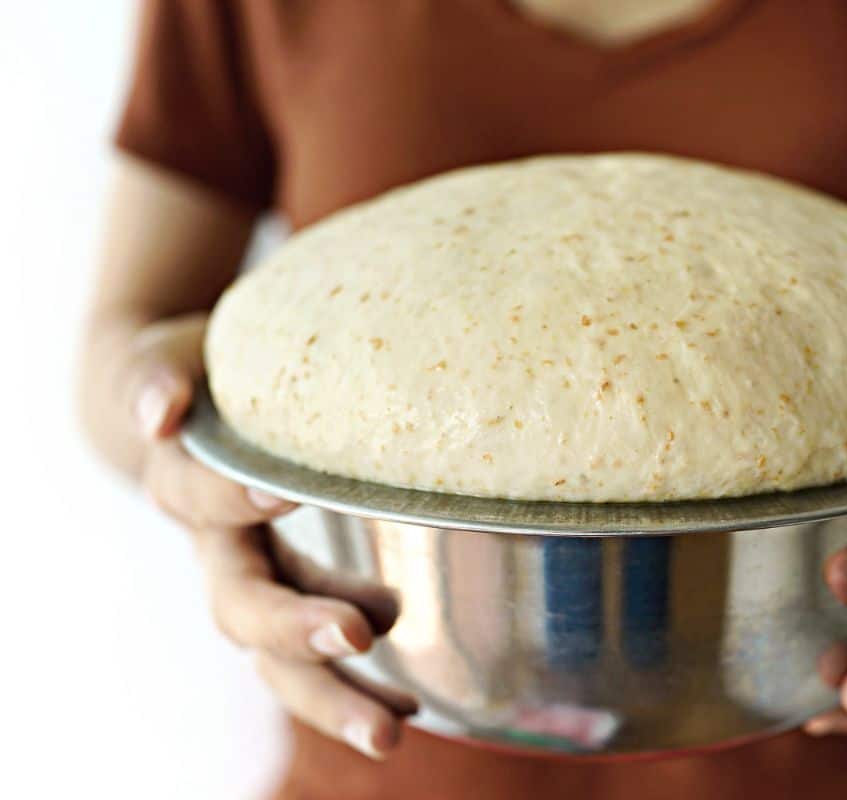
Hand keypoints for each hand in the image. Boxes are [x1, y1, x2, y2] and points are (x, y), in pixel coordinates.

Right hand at [129, 314, 402, 759]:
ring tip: (393, 723)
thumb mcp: (174, 363)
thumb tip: (160, 409)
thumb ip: (162, 377)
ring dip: (333, 694)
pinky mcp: (293, 592)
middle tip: (350, 639)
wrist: (184, 417)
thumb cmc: (195, 379)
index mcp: (186, 484)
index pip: (199, 498)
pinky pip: (321, 648)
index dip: (233, 497)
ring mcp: (256, 582)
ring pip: (280, 658)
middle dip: (292, 630)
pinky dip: (361, 679)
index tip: (284, 491)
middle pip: (242, 608)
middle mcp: (218, 549)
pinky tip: (411, 699)